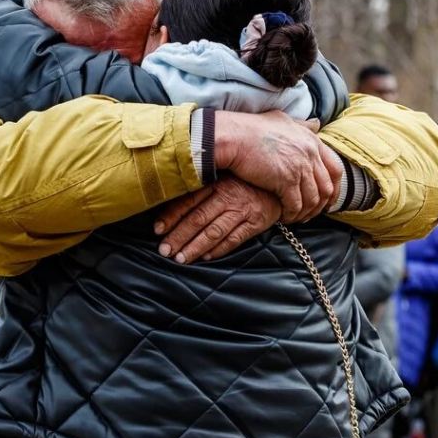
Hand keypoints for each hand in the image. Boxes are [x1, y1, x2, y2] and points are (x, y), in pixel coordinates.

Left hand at [154, 176, 281, 263]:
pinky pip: (235, 239)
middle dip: (179, 236)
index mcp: (216, 182)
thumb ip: (202, 189)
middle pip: (198, 219)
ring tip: (181, 259)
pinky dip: (219, 249)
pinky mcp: (255, 223)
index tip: (157, 230)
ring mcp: (242, 210)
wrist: (279, 186)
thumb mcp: (223, 179)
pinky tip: (206, 257)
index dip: (171, 216)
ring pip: (214, 232)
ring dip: (195, 247)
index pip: (188, 201)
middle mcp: (228, 196)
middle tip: (165, 251)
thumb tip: (171, 205)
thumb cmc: (244, 183)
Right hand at [213, 110, 342, 222]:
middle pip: (327, 187)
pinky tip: (283, 217)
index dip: (333, 188)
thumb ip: (302, 125)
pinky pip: (295, 205)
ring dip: (305, 213)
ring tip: (295, 217)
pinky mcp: (286, 180)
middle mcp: (310, 153)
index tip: (327, 200)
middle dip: (321, 205)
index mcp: (311, 140)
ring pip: (313, 200)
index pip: (335, 169)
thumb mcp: (282, 120)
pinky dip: (291, 214)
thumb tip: (316, 124)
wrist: (233, 136)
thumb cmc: (251, 128)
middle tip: (310, 214)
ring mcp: (300, 167)